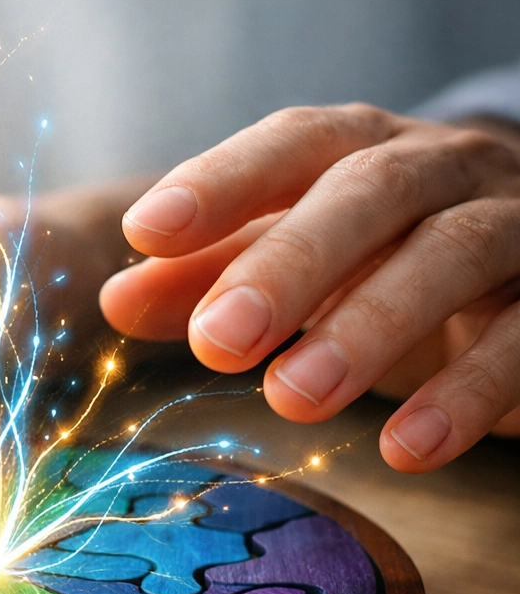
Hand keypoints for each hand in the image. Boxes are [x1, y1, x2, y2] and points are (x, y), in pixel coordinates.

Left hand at [99, 105, 519, 471]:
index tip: (145, 231)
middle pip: (369, 193)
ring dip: (367, 328)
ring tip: (292, 399)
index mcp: (364, 150)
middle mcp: (442, 171)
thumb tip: (115, 301)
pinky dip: (468, 393)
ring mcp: (514, 226)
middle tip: (216, 342)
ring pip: (452, 255)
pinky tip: (406, 449)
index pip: (292, 144)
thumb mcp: (298, 255)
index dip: (221, 181)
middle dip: (290, 264)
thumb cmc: (386, 253)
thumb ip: (212, 274)